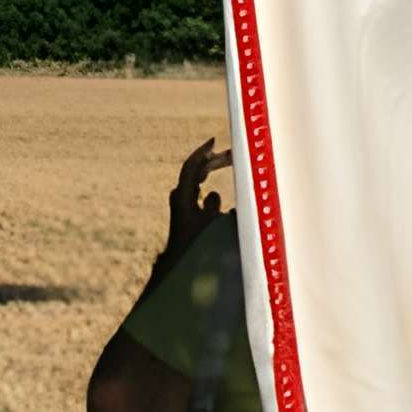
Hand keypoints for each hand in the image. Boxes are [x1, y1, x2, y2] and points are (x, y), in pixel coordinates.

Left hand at [157, 138, 231, 276]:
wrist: (180, 271)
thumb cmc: (200, 249)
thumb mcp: (216, 227)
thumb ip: (223, 211)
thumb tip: (225, 194)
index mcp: (183, 198)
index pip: (191, 167)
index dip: (203, 152)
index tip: (215, 141)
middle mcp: (179, 199)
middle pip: (194, 172)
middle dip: (213, 160)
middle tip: (232, 153)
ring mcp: (182, 207)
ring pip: (195, 182)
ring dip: (210, 171)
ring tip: (228, 161)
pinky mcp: (186, 217)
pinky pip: (197, 194)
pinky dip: (208, 186)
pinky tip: (216, 186)